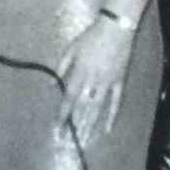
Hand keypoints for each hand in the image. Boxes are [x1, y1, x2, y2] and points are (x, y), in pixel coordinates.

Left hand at [55, 15, 136, 141]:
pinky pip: (116, 102)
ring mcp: (107, 83)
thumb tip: (51, 84)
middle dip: (74, 124)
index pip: (69, 98)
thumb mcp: (71, 48)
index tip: (57, 127)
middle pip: (82, 107)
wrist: (116, 28)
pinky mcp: (119, 82)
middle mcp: (93, 81)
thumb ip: (61, 67)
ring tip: (85, 140)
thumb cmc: (91, 37)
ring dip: (90, 125)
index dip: (63, 114)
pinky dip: (112, 116)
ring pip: (97, 108)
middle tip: (68, 140)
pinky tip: (107, 129)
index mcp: (80, 72)